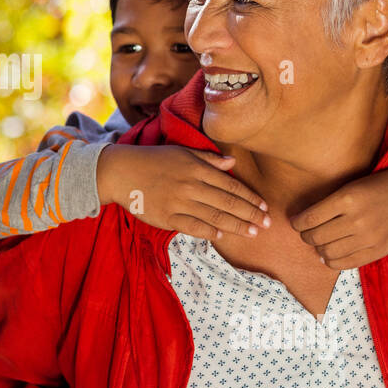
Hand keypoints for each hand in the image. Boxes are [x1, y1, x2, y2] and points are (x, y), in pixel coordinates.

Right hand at [97, 144, 269, 239]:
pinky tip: (221, 235)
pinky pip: (192, 227)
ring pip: (214, 217)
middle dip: (250, 214)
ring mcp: (178, 202)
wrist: (121, 171)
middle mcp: (190, 185)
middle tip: (266, 224)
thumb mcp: (181, 152)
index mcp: (196, 168)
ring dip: (236, 226)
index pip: (230, 185)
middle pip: (227, 203)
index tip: (263, 206)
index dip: (250, 197)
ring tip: (252, 232)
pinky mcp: (166, 217)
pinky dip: (208, 232)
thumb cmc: (153, 160)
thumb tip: (233, 163)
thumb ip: (208, 158)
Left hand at [289, 163, 387, 268]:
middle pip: (316, 237)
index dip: (297, 223)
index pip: (310, 218)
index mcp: (348, 198)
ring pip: (328, 252)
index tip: (296, 223)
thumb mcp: (350, 187)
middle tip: (307, 233)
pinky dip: (331, 261)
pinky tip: (330, 255)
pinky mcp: (379, 250)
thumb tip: (301, 224)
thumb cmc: (377, 187)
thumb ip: (329, 204)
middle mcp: (358, 219)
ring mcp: (370, 237)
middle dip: (306, 236)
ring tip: (320, 243)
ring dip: (318, 249)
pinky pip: (346, 264)